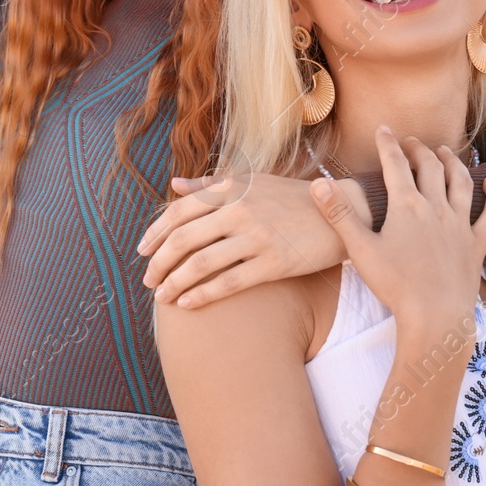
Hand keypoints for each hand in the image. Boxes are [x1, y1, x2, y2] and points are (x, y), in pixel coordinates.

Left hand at [139, 174, 367, 307]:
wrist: (342, 212)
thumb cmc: (292, 197)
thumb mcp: (252, 182)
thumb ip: (211, 184)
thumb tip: (174, 185)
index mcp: (232, 189)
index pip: (180, 211)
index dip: (156, 232)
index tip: (142, 250)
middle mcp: (240, 210)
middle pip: (184, 239)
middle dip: (159, 262)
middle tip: (147, 280)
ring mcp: (257, 237)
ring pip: (201, 263)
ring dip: (174, 282)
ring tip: (162, 296)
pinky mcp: (274, 263)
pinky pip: (229, 282)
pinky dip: (202, 294)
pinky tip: (187, 303)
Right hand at [313, 127, 485, 334]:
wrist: (435, 317)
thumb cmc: (395, 285)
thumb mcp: (359, 249)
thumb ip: (339, 214)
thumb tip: (317, 183)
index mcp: (406, 206)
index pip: (395, 164)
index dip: (388, 144)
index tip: (383, 129)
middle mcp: (436, 207)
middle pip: (430, 166)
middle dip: (418, 149)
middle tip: (409, 142)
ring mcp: (460, 225)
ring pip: (460, 181)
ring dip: (452, 162)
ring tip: (444, 152)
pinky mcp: (477, 244)